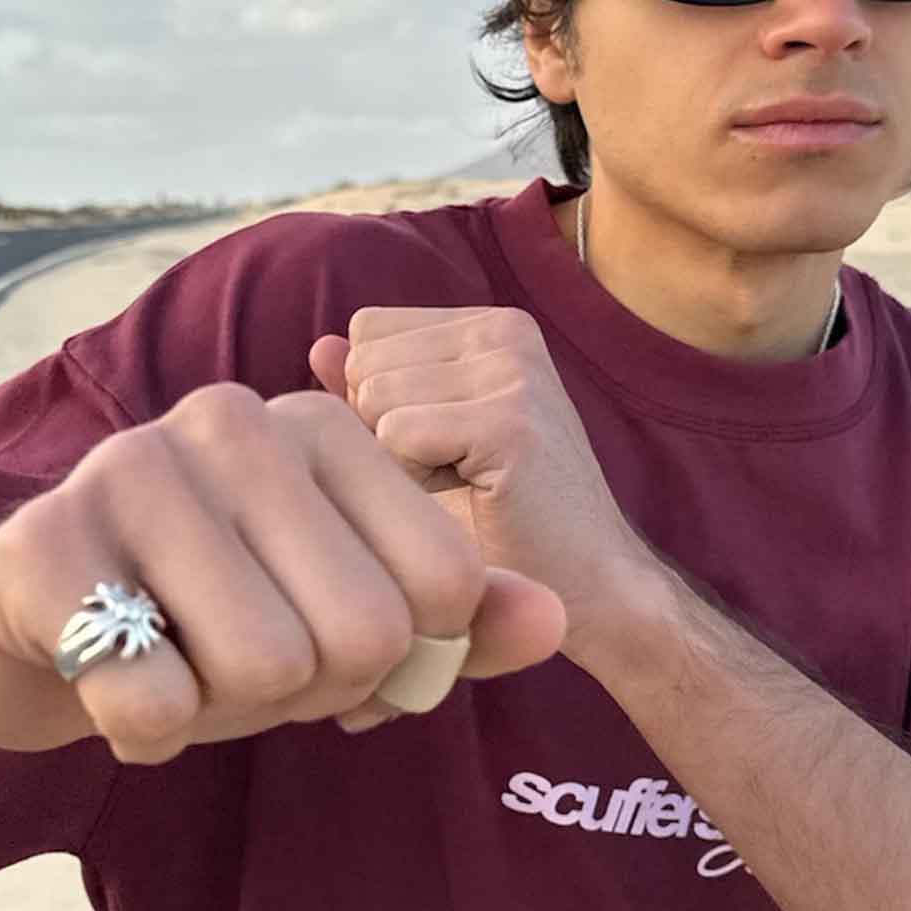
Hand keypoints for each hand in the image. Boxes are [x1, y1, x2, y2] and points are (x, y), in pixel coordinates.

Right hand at [0, 382, 567, 763]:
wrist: (11, 637)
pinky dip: (143, 732)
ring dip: (220, 710)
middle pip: (360, 632)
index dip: (392, 657)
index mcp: (321, 428)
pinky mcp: (45, 545)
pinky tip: (110, 692)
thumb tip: (559, 619)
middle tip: (231, 664)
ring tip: (171, 667)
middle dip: (304, 690)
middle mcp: (232, 421)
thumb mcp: (337, 628)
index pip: (444, 584)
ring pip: (264, 666)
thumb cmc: (198, 627)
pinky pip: (153, 698)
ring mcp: (130, 469)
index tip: (315, 637)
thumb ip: (457, 625)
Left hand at [309, 306, 656, 677]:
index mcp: (492, 324)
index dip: (378, 402)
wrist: (589, 586)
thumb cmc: (503, 521)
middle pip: (363, 363)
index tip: (441, 447)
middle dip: (383, 432)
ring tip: (466, 488)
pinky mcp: (510, 421)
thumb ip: (377, 388)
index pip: (367, 332)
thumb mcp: (429, 441)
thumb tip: (321, 345)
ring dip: (400, 462)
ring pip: (373, 398)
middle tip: (455, 476)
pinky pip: (397, 435)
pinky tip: (472, 500)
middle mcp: (507, 330)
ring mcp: (513, 371)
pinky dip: (416, 484)